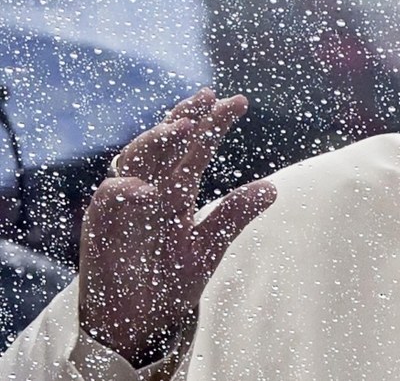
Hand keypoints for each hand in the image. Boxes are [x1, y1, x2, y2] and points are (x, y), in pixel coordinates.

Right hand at [78, 88, 276, 365]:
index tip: (237, 102)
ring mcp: (124, 206)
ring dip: (156, 142)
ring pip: (135, 159)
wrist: (137, 324)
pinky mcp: (100, 226)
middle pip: (164, 143)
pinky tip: (147, 190)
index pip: (195, 148)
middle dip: (183, 119)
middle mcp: (150, 190)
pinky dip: (125, 190)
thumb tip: (273, 189)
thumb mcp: (208, 247)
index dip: (212, 122)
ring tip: (182, 129)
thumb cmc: (168, 281)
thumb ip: (234, 216)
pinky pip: (108, 199)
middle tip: (206, 100)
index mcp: (176, 191)